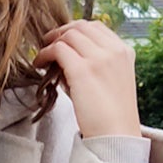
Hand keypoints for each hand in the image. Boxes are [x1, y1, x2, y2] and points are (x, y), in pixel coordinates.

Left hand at [33, 18, 142, 140]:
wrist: (116, 135)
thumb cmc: (110, 115)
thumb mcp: (110, 82)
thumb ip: (94, 65)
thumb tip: (65, 57)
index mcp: (124, 51)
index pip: (96, 27)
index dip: (76, 30)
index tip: (63, 39)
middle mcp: (113, 50)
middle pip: (81, 26)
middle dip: (61, 32)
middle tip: (47, 42)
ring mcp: (99, 58)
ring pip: (68, 35)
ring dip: (51, 43)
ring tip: (42, 57)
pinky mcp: (82, 70)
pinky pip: (58, 50)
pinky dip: (44, 53)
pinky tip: (39, 64)